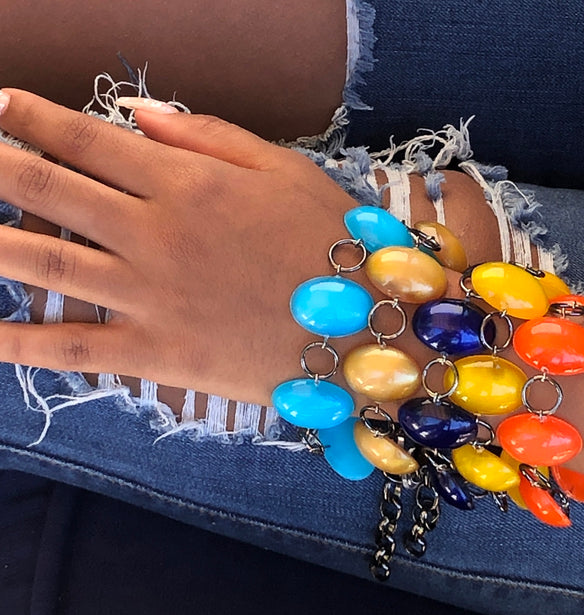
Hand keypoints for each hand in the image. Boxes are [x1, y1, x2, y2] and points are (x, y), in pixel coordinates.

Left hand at [0, 89, 359, 404]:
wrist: (368, 329)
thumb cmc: (332, 243)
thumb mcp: (283, 169)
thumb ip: (205, 135)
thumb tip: (132, 111)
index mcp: (185, 182)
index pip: (86, 138)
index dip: (30, 117)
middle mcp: (152, 234)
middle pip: (47, 189)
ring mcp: (148, 297)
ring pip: (42, 261)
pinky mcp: (156, 355)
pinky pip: (72, 349)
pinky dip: (18, 343)